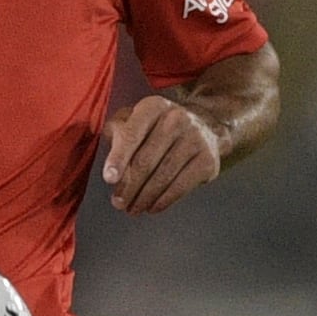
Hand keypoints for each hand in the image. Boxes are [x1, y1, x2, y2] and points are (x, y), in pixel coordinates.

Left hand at [102, 95, 223, 214]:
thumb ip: (117, 135)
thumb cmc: (157, 128)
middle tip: (118, 203)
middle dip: (129, 186)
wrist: (204, 127)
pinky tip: (152, 207)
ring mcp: (195, 139)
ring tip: (132, 209)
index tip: (109, 179)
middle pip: (146, 160)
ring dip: (144, 198)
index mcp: (153, 107)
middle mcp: (176, 119)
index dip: (118, 159)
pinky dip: (164, 201)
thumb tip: (111, 167)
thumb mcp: (134, 120)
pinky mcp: (208, 160)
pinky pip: (181, 186)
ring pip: (163, 176)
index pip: (132, 135)